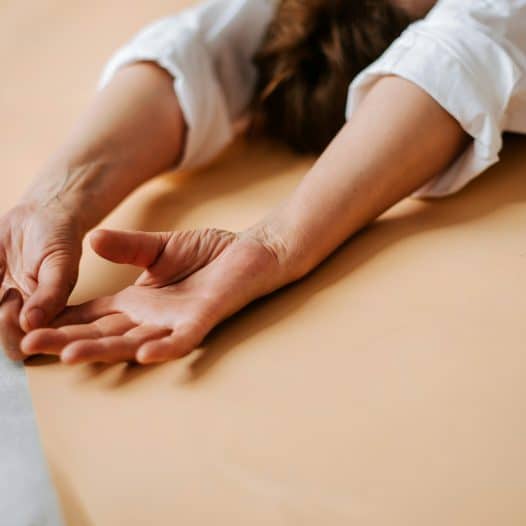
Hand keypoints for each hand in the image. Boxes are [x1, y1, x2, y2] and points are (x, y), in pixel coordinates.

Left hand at [0, 201, 82, 359]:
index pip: (21, 345)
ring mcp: (2, 304)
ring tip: (1, 273)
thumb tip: (31, 324)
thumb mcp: (61, 266)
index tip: (14, 294)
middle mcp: (21, 317)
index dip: (9, 329)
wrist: (41, 215)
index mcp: (44, 319)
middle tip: (8, 288)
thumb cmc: (59, 239)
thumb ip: (50, 295)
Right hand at [21, 226, 290, 363]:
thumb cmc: (210, 253)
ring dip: (103, 350)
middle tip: (29, 346)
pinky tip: (141, 353)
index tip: (28, 324)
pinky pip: (182, 338)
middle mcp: (152, 317)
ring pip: (134, 341)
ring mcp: (176, 321)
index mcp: (138, 301)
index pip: (92, 314)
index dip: (62, 320)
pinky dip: (163, 347)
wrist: (252, 251)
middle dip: (67, 339)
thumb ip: (128, 247)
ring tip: (67, 356)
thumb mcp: (161, 248)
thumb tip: (90, 239)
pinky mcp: (204, 318)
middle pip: (104, 332)